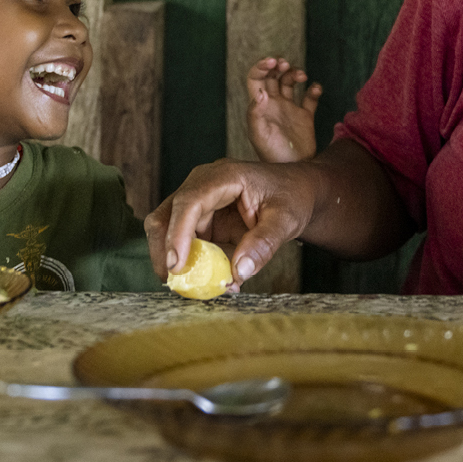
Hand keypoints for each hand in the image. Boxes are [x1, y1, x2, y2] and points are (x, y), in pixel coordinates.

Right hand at [144, 159, 316, 290]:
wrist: (298, 191)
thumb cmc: (293, 196)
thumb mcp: (286, 220)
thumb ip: (264, 244)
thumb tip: (239, 272)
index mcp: (224, 176)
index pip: (190, 202)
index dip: (178, 233)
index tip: (176, 264)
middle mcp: (204, 184)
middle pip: (168, 214)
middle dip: (165, 250)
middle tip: (174, 282)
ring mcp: (199, 201)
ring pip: (168, 229)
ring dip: (175, 259)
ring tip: (193, 285)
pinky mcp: (201, 219)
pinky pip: (185, 242)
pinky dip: (190, 262)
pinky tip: (209, 279)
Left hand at [245, 56, 322, 162]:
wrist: (293, 171)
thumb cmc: (272, 156)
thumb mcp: (259, 135)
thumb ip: (256, 113)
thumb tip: (260, 93)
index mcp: (259, 106)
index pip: (256, 78)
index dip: (262, 66)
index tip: (273, 62)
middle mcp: (273, 104)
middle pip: (273, 76)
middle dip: (279, 65)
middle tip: (285, 64)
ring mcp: (289, 109)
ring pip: (290, 82)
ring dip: (295, 73)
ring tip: (301, 76)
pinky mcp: (304, 117)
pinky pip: (310, 98)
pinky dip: (314, 89)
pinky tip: (315, 88)